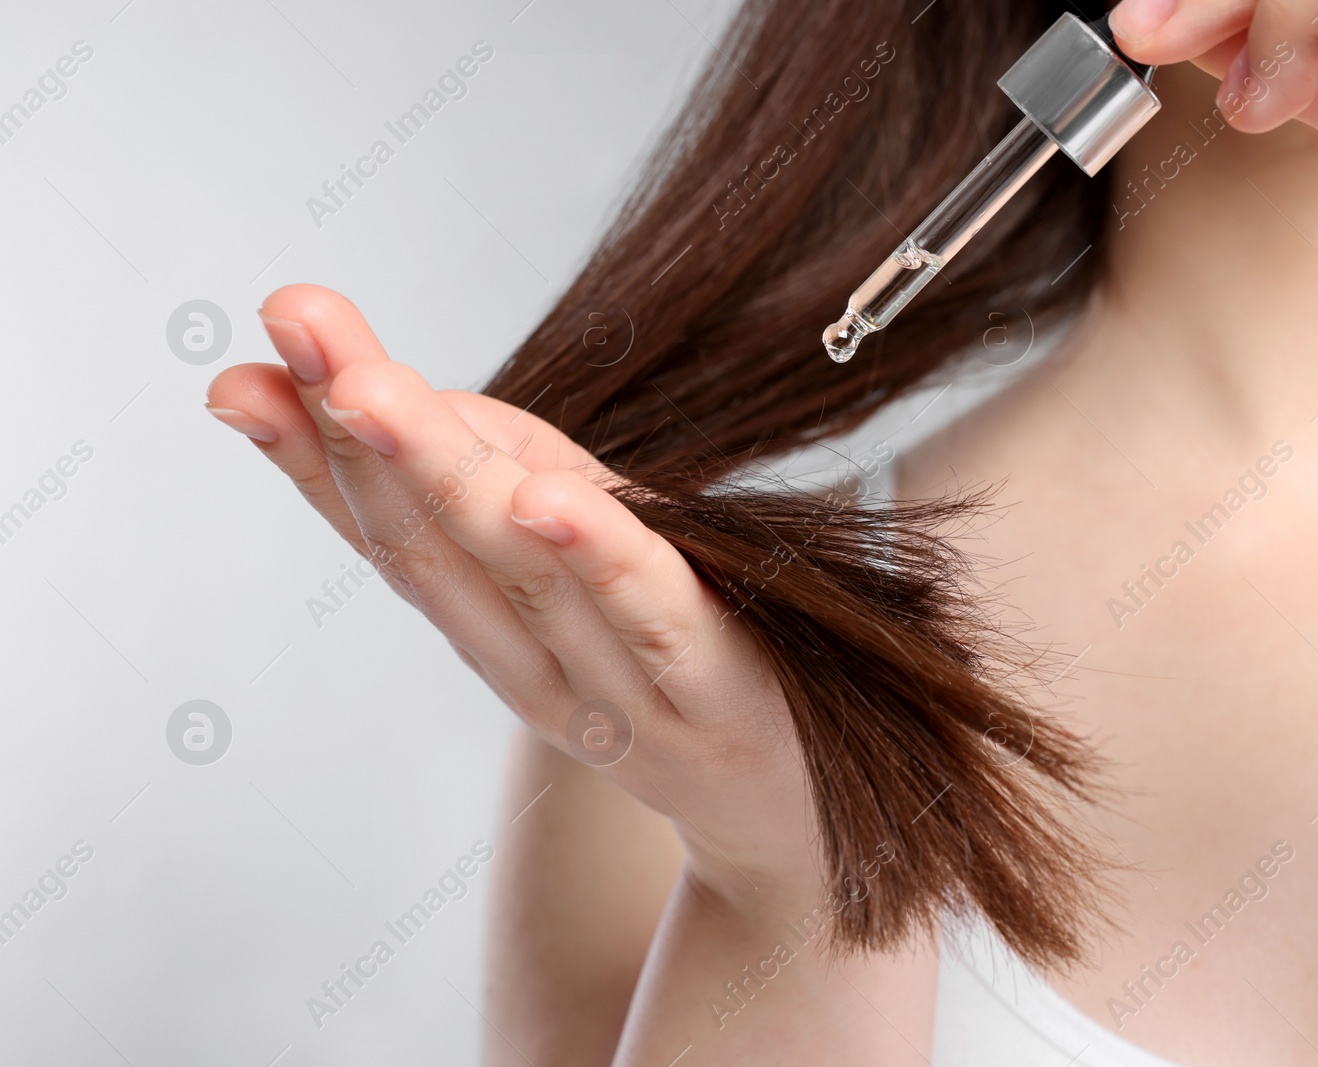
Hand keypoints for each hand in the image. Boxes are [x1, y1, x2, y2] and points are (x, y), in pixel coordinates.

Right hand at [205, 284, 815, 905]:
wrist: (804, 814)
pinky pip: (651, 613)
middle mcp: (541, 666)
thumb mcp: (598, 567)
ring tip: (370, 389)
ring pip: (520, 573)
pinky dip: (595, 557)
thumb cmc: (694, 668)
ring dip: (443, 474)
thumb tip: (417, 397)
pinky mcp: (718, 686)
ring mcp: (623, 687)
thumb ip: (514, 479)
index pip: (393, 537)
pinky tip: (546, 499)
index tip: (238, 375)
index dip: (313, 457)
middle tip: (292, 327)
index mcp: (504, 631)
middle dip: (355, 431)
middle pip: (435, 546)